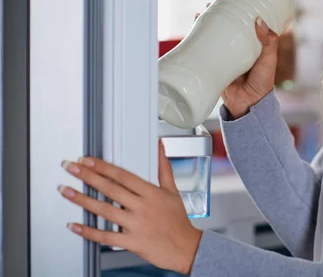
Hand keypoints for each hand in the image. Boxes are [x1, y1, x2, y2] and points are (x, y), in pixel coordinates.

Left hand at [58, 141, 200, 274]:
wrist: (185, 248)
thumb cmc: (178, 221)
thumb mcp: (173, 191)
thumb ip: (163, 167)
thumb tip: (160, 147)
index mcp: (151, 193)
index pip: (123, 175)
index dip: (103, 166)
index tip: (88, 160)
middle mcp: (142, 207)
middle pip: (110, 189)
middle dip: (87, 176)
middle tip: (71, 168)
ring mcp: (135, 225)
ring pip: (104, 210)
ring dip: (82, 200)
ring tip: (66, 191)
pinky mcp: (130, 242)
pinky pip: (105, 236)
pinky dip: (88, 231)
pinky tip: (75, 225)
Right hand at [195, 7, 278, 118]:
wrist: (248, 106)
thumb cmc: (263, 85)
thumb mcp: (269, 60)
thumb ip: (269, 42)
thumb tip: (259, 21)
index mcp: (252, 45)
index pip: (244, 24)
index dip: (237, 12)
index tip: (232, 0)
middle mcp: (237, 49)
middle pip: (225, 28)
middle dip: (217, 16)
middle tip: (211, 6)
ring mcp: (224, 57)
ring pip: (213, 38)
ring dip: (205, 26)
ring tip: (200, 16)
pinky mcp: (214, 66)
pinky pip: (205, 52)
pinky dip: (198, 43)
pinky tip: (192, 35)